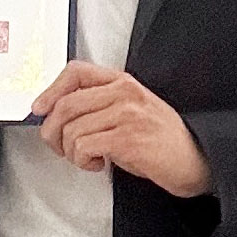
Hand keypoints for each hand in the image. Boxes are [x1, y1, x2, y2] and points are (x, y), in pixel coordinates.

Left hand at [30, 60, 212, 198]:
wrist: (196, 160)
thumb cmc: (161, 140)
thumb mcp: (132, 110)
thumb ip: (101, 104)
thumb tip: (57, 112)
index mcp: (123, 82)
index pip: (76, 72)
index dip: (51, 90)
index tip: (39, 109)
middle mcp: (124, 93)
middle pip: (66, 104)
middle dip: (52, 131)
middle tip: (59, 146)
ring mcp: (127, 115)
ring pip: (71, 129)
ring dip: (70, 151)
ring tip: (87, 158)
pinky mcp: (127, 139)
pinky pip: (83, 146)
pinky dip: (83, 160)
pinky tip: (98, 164)